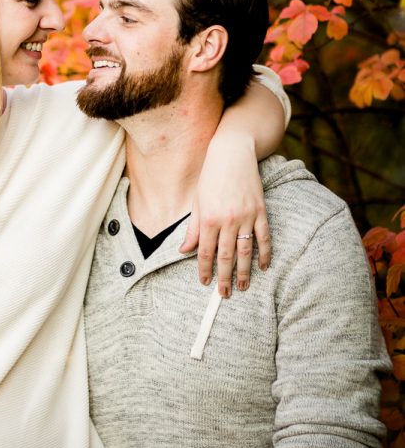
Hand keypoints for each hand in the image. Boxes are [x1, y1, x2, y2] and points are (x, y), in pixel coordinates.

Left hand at [180, 131, 269, 295]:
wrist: (232, 153)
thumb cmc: (211, 178)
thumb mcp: (197, 203)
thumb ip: (193, 229)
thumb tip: (184, 251)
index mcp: (208, 218)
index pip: (205, 252)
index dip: (204, 270)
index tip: (204, 282)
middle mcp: (227, 220)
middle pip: (226, 256)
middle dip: (224, 278)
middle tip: (225, 294)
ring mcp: (246, 216)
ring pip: (246, 251)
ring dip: (244, 272)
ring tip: (242, 286)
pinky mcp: (260, 211)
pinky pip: (264, 237)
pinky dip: (265, 253)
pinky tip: (262, 266)